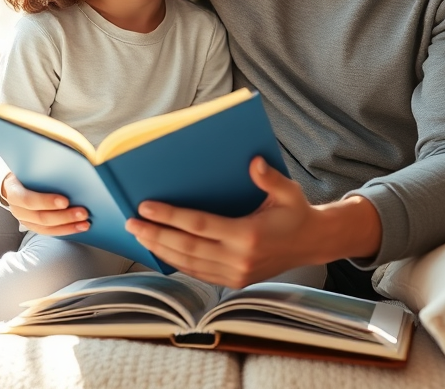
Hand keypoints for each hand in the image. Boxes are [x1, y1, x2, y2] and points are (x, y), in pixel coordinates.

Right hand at [1, 173, 89, 235]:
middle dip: (64, 216)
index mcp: (14, 192)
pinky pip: (50, 232)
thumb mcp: (28, 167)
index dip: (47, 202)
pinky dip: (66, 230)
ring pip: (47, 228)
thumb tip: (68, 163)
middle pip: (41, 217)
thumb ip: (42, 168)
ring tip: (85, 223)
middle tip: (83, 212)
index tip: (65, 201)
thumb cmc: (25, 173)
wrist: (13, 183)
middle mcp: (17, 209)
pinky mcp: (33, 226)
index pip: (29, 200)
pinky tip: (79, 227)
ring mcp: (25, 220)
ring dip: (68, 226)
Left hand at [124, 157, 380, 287]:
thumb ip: (269, 178)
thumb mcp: (288, 191)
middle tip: (131, 222)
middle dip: (155, 234)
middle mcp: (239, 259)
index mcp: (249, 235)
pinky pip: (198, 273)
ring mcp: (236, 274)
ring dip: (160, 250)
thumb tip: (253, 162)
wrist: (313, 243)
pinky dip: (176, 262)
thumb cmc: (296, 213)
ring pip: (189, 264)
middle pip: (187, 248)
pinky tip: (160, 251)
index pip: (199, 226)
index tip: (147, 206)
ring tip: (139, 235)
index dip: (170, 216)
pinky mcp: (234, 281)